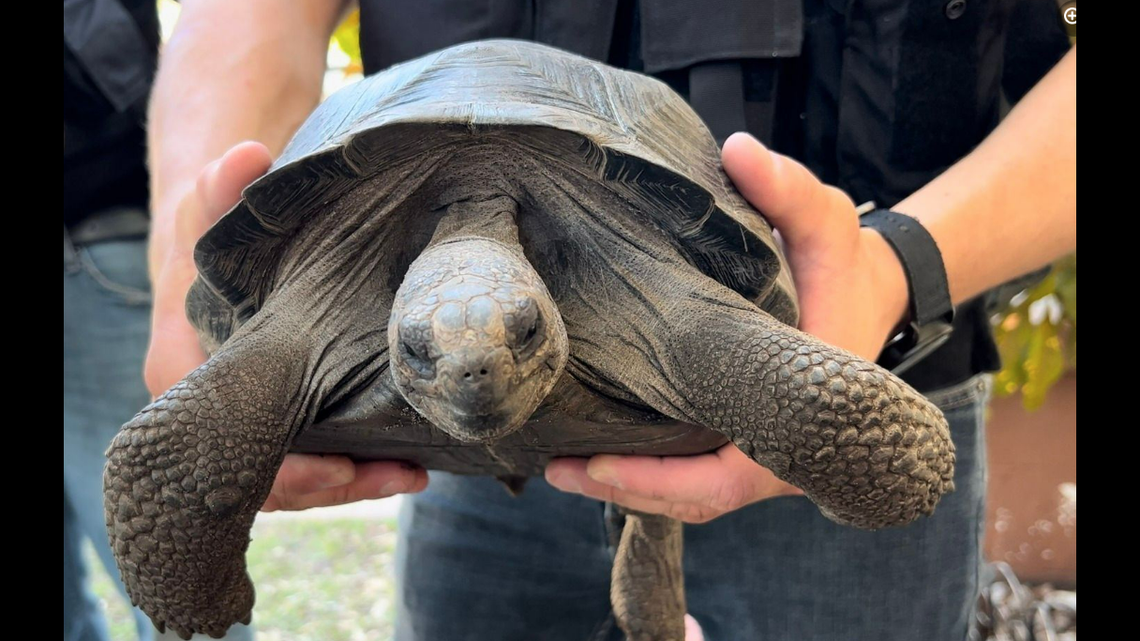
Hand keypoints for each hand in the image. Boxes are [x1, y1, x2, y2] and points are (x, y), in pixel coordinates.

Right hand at [144, 141, 426, 511]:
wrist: (211, 248)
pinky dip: (356, 464)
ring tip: (415, 473)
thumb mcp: (209, 206)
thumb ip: (222, 187)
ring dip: (356, 482)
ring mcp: (247, 419)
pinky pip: (314, 457)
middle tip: (399, 475)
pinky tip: (409, 460)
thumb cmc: (207, 234)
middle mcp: (211, 411)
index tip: (341, 465)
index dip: (286, 467)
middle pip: (271, 477)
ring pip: (296, 478)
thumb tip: (247, 155)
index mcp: (184, 373)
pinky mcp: (280, 418)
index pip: (229, 444)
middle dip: (336, 484)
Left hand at [545, 133, 909, 522]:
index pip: (729, 476)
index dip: (661, 479)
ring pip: (690, 493)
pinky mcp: (743, 440)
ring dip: (627, 487)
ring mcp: (763, 453)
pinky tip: (590, 450)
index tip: (597, 465)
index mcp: (803, 418)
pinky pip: (691, 472)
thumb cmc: (844, 267)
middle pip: (696, 497)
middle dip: (625, 490)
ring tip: (557, 467)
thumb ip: (789, 188)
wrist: (865, 293)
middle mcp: (783, 451)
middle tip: (556, 469)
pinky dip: (644, 469)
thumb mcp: (827, 221)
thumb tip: (738, 150)